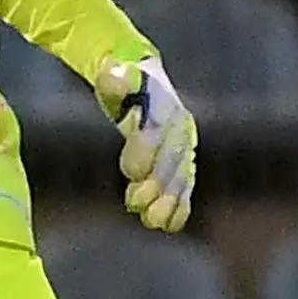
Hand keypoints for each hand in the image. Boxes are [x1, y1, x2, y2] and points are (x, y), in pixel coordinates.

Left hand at [95, 56, 196, 232]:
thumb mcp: (115, 75)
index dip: (145, 150)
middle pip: (171, 158)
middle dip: (156, 183)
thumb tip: (112, 73)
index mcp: (163, 102)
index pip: (156, 128)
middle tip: (134, 203)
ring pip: (180, 176)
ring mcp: (185, 146)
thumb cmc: (125, 81)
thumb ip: (115, 77)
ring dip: (168, 201)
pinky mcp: (183, 164)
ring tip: (150, 220)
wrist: (146, 86)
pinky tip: (169, 225)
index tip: (130, 172)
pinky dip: (179, 207)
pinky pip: (185, 187)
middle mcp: (180, 126)